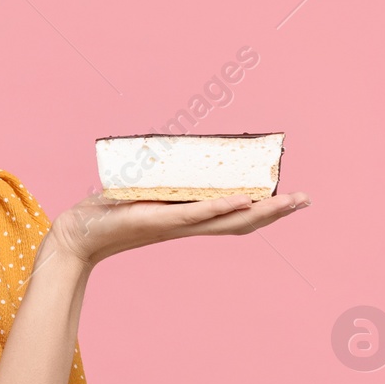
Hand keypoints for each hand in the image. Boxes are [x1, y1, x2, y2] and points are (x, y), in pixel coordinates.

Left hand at [41, 190, 311, 267]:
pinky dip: (219, 208)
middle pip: (242, 222)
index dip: (262, 208)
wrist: (78, 232)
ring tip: (288, 201)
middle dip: (276, 212)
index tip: (289, 196)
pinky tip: (241, 201)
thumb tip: (166, 151)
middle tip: (305, 200)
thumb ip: (156, 177)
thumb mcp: (139, 190)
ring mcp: (176, 224)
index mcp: (187, 217)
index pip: (233, 215)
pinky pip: (196, 215)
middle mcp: (187, 224)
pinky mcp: (160, 220)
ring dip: (260, 211)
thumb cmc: (106, 212)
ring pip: (227, 220)